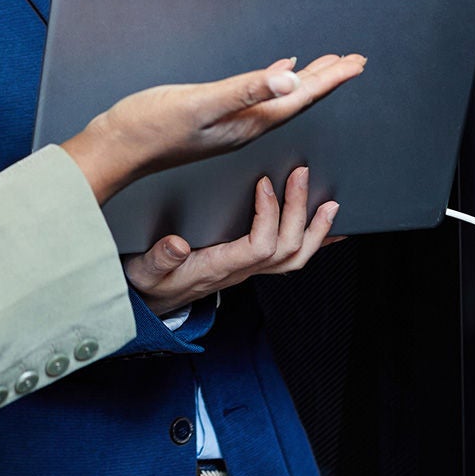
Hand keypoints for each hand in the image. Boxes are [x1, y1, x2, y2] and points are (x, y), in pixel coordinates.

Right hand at [61, 53, 365, 205]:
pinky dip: (274, 81)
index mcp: (247, 123)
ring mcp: (230, 122)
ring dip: (306, 80)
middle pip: (297, 99)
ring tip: (327, 65)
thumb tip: (288, 77)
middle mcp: (244, 125)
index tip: (356, 63)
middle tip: (354, 60)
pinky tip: (276, 72)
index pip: (300, 98)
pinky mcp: (214, 117)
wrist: (116, 148)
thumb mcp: (199, 105)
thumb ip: (243, 90)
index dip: (329, 79)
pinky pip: (258, 97)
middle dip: (327, 79)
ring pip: (280, 98)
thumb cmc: (149, 129)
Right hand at [123, 166, 342, 315]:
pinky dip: (313, 243)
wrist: (151, 300)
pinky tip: (327, 230)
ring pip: (294, 258)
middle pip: (286, 250)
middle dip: (299, 212)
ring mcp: (248, 269)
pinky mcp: (249, 264)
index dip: (268, 215)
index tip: (264, 184)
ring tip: (329, 203)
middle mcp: (240, 270)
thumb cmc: (149, 282)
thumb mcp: (145, 270)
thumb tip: (177, 245)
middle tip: (300, 175)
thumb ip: (159, 258)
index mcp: (217, 267)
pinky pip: (289, 258)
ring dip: (315, 230)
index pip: (259, 247)